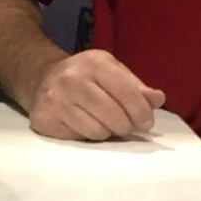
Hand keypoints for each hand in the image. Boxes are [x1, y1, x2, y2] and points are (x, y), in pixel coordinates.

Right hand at [29, 49, 164, 140]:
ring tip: (104, 123)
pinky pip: (81, 138)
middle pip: (114, 116)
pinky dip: (89, 136)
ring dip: (107, 133)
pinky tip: (86, 125)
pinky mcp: (46, 119)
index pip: (126, 91)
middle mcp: (73, 78)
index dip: (141, 111)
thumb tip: (158, 99)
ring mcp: (57, 99)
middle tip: (126, 126)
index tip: (147, 122)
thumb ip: (135, 86)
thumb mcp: (111, 71)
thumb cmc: (85, 77)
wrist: (42, 79)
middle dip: (126, 126)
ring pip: (98, 131)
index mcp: (94, 62)